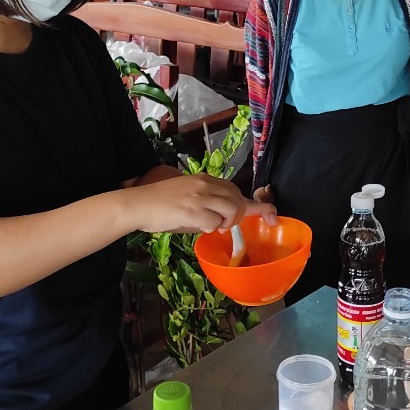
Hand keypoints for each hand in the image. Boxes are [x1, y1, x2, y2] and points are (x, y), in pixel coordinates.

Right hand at [131, 175, 276, 233]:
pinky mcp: (192, 210)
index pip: (237, 189)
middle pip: (238, 202)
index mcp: (204, 180)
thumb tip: (223, 222)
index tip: (273, 217)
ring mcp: (199, 196)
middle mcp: (205, 184)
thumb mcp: (187, 198)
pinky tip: (194, 226)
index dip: (259, 205)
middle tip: (220, 225)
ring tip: (206, 225)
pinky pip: (213, 224)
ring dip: (224, 223)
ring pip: (231, 212)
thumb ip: (207, 205)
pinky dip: (208, 229)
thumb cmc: (159, 205)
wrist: (137, 204)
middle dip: (236, 217)